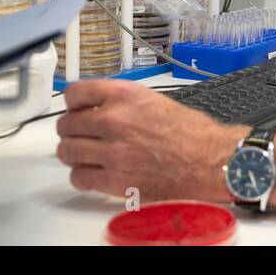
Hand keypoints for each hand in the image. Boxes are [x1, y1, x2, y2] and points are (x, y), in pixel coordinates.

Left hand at [56, 80, 245, 203]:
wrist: (209, 161)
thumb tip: (95, 105)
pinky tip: (93, 172)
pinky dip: (82, 176)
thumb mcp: (152, 99)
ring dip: (73, 153)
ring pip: (67, 151)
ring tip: (84, 154)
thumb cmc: (191, 133)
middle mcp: (115, 120)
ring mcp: (113, 152)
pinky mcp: (115, 181)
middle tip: (80, 135)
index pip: (75, 93)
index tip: (74, 108)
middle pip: (66, 124)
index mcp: (125, 96)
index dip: (72, 103)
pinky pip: (79, 177)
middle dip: (71, 130)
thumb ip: (120, 100)